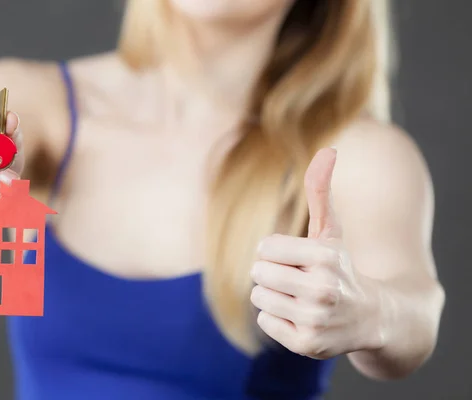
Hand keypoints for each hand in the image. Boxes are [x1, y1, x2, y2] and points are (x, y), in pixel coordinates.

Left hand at [250, 148, 382, 358]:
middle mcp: (323, 289)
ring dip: (274, 296)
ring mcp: (315, 319)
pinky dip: (277, 319)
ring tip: (300, 299)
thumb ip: (321, 193)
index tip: (297, 260)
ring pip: (260, 297)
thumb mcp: (332, 232)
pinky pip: (266, 322)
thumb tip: (326, 151)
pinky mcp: (307, 344)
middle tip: (297, 281)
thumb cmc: (341, 269)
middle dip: (273, 274)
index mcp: (325, 256)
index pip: (265, 247)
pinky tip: (301, 318)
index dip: (276, 252)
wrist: (371, 318)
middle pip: (258, 273)